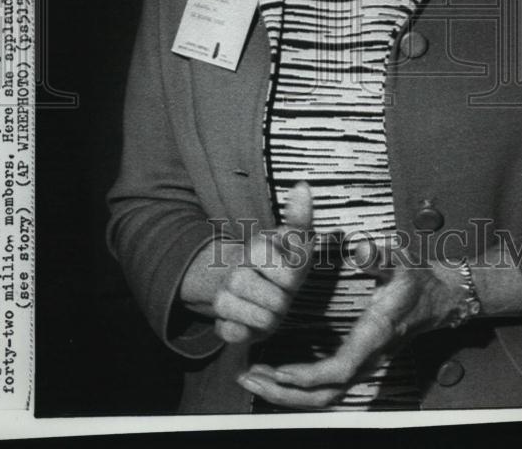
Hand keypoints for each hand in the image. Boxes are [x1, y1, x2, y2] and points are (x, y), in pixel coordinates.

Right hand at [212, 181, 314, 344]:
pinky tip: (249, 321)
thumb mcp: (295, 241)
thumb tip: (302, 186)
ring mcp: (222, 297)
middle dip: (283, 302)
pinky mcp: (218, 321)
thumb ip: (300, 217)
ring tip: (266, 305)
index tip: (287, 273)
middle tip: (277, 291)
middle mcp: (235, 271)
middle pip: (277, 304)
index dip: (294, 280)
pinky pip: (236, 335)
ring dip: (270, 319)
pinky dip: (246, 333)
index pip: (290, 277)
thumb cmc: (280, 261)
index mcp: (256, 248)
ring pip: (262, 322)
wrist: (249, 282)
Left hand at [237, 238, 463, 407]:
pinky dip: (298, 388)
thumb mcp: (400, 261)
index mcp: (374, 335)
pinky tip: (274, 375)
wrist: (438, 298)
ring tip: (252, 377)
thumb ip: (379, 256)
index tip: (281, 370)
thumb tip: (361, 249)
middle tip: (250, 376)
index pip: (341, 368)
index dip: (310, 375)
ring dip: (287, 394)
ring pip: (324, 397)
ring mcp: (363, 364)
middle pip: (326, 395)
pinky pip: (327, 387)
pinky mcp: (358, 363)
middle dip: (286, 393)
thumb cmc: (416, 278)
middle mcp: (368, 358)